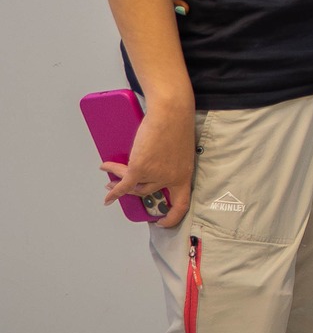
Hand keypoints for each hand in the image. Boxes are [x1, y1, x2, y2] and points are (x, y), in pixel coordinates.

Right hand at [101, 100, 194, 226]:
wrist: (171, 111)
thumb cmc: (178, 122)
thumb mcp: (180, 149)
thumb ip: (170, 161)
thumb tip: (156, 164)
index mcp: (184, 174)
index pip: (182, 204)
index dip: (172, 216)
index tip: (163, 221)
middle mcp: (171, 178)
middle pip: (148, 193)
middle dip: (132, 192)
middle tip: (122, 188)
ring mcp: (155, 175)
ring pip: (132, 185)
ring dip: (118, 182)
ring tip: (110, 176)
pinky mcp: (140, 168)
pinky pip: (123, 184)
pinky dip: (113, 191)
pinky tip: (107, 195)